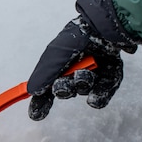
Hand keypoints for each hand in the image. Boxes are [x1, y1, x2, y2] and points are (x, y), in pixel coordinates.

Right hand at [27, 0, 140, 120]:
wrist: (107, 26)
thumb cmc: (79, 36)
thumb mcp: (55, 54)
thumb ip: (44, 74)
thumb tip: (31, 91)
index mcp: (59, 63)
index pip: (47, 87)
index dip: (41, 102)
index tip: (36, 115)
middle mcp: (74, 68)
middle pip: (65, 90)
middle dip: (64, 89)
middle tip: (65, 83)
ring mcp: (93, 73)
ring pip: (84, 91)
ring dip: (82, 85)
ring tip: (87, 73)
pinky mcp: (109, 76)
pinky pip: (102, 95)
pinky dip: (99, 95)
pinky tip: (97, 92)